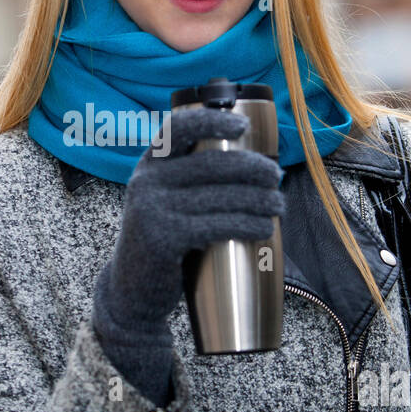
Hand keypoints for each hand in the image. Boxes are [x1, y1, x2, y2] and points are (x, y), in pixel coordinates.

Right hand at [92, 106, 284, 343]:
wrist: (131, 290)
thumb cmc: (163, 241)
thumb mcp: (164, 202)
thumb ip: (189, 181)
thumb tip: (253, 165)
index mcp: (149, 165)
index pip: (178, 128)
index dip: (212, 120)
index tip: (243, 125)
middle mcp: (146, 181)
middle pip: (211, 163)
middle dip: (252, 167)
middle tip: (276, 177)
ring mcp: (152, 209)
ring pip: (221, 196)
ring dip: (259, 199)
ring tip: (278, 206)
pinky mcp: (163, 238)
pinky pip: (218, 225)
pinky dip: (248, 225)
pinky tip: (265, 228)